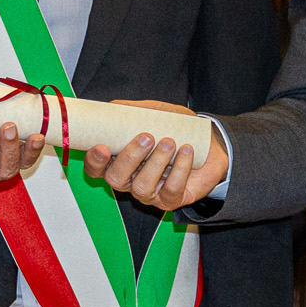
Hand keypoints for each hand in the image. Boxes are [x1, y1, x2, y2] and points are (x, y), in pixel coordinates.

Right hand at [81, 101, 228, 209]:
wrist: (210, 144)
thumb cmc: (177, 129)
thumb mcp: (155, 113)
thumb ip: (133, 110)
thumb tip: (112, 106)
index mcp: (120, 161)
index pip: (96, 168)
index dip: (95, 161)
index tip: (102, 147)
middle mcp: (130, 180)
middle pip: (116, 179)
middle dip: (129, 158)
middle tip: (146, 137)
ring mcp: (150, 193)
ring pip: (142, 187)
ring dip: (155, 163)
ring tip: (169, 142)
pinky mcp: (171, 199)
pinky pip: (171, 190)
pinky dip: (179, 169)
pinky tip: (186, 151)